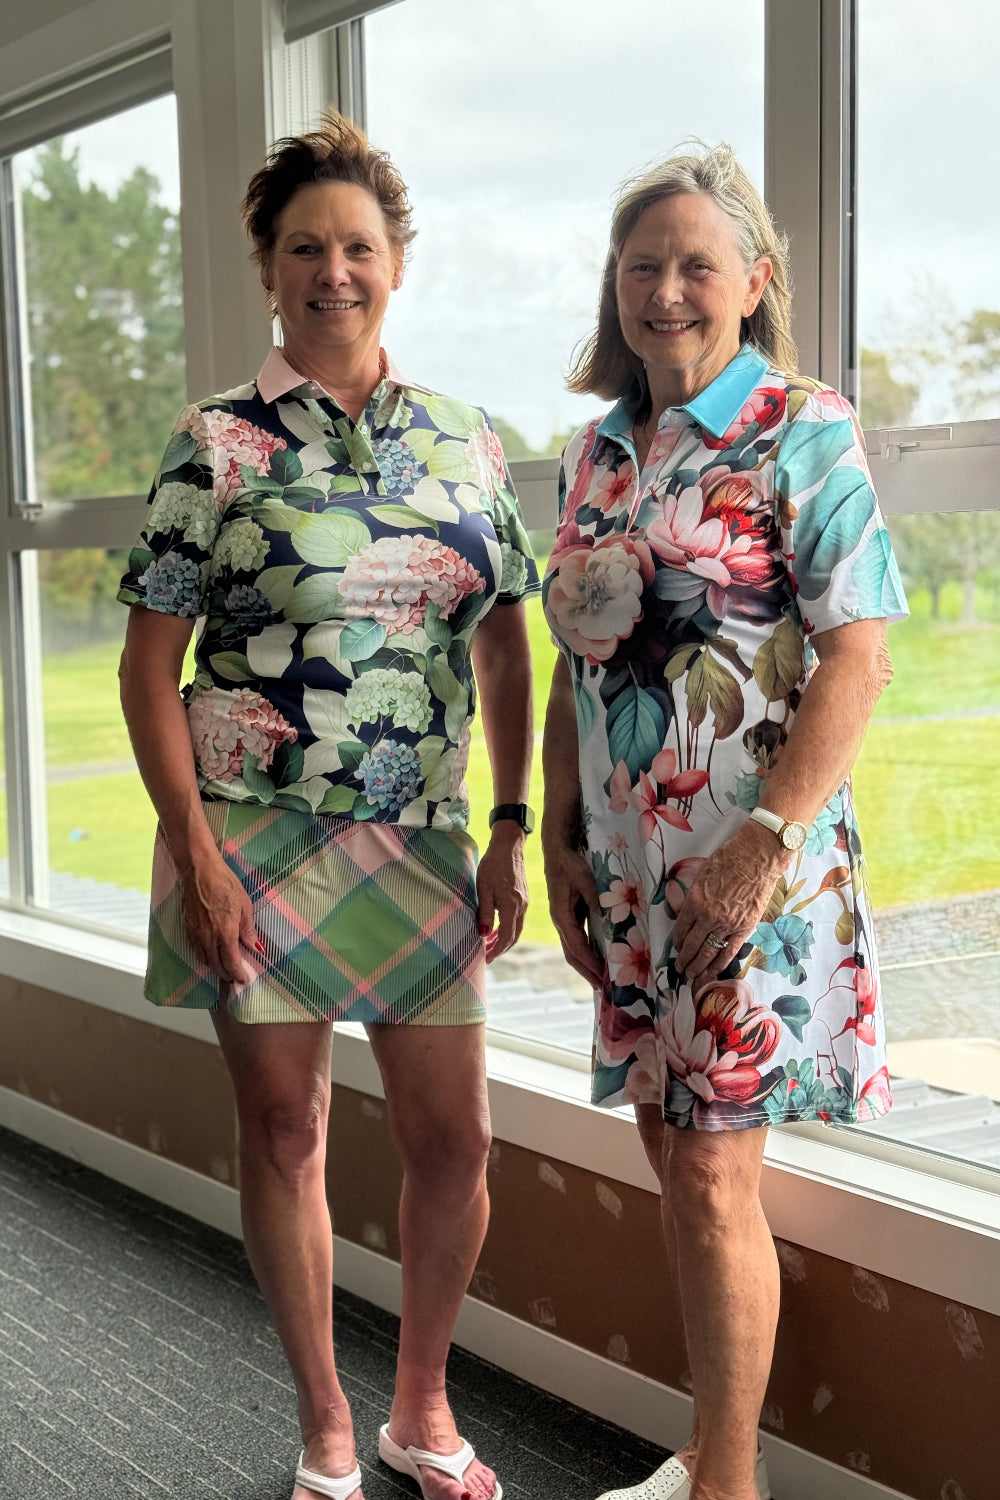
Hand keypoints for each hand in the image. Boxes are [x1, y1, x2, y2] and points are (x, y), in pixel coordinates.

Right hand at [179, 851, 259, 985]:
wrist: (199, 871)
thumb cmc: (225, 884)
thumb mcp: (244, 906)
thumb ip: (248, 930)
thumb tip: (256, 947)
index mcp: (225, 933)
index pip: (231, 963)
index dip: (238, 974)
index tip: (244, 980)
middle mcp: (209, 938)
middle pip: (216, 966)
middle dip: (226, 975)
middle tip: (235, 978)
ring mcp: (196, 934)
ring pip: (204, 960)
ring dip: (215, 968)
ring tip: (224, 969)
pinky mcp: (187, 928)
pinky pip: (196, 950)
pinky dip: (204, 957)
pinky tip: (211, 955)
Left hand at [476, 825, 527, 961]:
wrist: (508, 847)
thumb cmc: (493, 865)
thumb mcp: (484, 889)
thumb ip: (485, 912)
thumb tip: (484, 934)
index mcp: (511, 906)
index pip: (506, 936)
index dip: (496, 950)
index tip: (486, 958)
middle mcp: (521, 907)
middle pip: (514, 936)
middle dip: (501, 948)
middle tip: (488, 956)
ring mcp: (524, 902)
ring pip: (517, 929)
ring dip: (505, 939)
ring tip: (490, 945)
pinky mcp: (524, 897)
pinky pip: (518, 919)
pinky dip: (508, 928)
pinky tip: (497, 928)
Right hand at [543, 839, 603, 987]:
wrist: (557, 849)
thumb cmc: (572, 863)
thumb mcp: (587, 880)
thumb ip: (597, 902)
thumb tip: (610, 922)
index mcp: (562, 916)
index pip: (577, 948)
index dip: (591, 965)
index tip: (604, 979)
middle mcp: (561, 922)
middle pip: (572, 955)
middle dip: (588, 973)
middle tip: (605, 990)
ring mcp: (563, 920)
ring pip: (573, 950)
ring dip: (587, 966)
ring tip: (602, 980)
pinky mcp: (568, 915)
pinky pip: (577, 940)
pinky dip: (587, 953)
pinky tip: (599, 957)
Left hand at [673, 822, 787, 987]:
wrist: (757, 858)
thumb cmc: (728, 860)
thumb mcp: (701, 875)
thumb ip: (693, 897)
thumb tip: (686, 912)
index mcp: (694, 902)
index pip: (681, 928)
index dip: (677, 941)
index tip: (676, 947)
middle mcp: (708, 917)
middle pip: (692, 944)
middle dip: (684, 959)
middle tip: (680, 968)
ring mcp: (727, 924)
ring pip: (709, 952)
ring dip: (698, 966)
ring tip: (692, 975)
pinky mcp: (744, 928)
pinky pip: (729, 951)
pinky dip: (720, 964)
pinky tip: (713, 972)